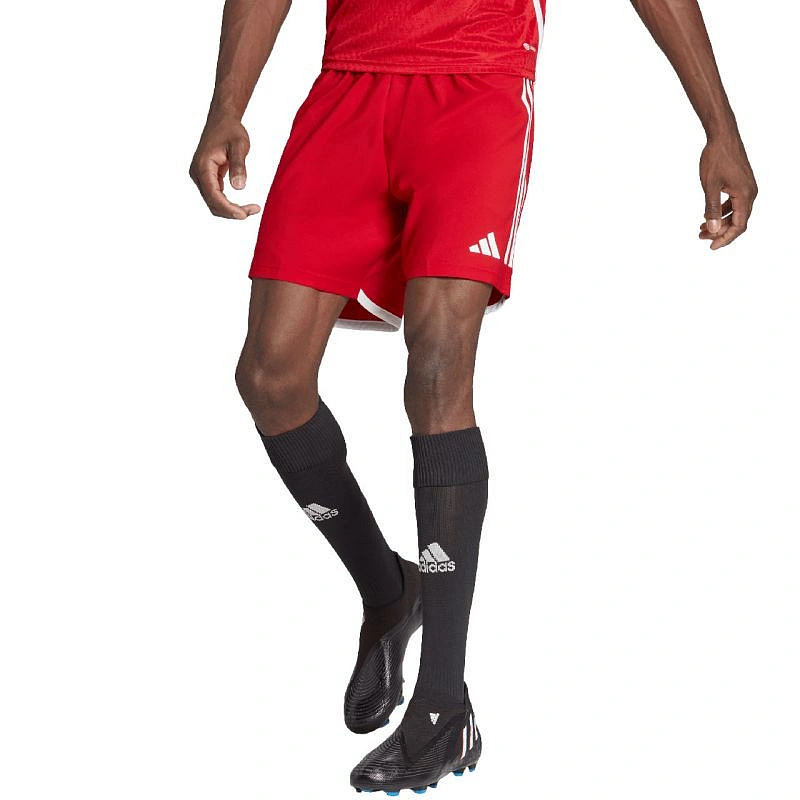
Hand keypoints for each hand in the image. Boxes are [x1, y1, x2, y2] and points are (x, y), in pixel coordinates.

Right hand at [189, 116, 260, 219]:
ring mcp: (201, 177)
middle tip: (254, 210)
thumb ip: (239, 166)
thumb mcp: (239, 146)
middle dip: (232, 212)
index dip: (228, 208)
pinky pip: (216, 197)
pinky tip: (243, 206)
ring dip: (231, 210)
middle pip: (212, 203)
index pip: (213, 196)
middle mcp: (198, 174)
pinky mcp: (206, 178)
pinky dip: (229, 204)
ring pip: (213, 203)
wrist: (222, 120)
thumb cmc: (231, 131)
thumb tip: (238, 188)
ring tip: (252, 209)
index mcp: (203, 167)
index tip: (244, 214)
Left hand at [699, 132, 756, 249]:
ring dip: (719, 223)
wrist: (722, 136)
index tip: (711, 247)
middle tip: (701, 239)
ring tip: (700, 230)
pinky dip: (722, 212)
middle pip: (738, 222)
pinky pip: (734, 204)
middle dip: (720, 233)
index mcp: (745, 195)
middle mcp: (750, 193)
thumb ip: (711, 209)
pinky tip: (707, 216)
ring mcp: (747, 188)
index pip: (738, 226)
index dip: (725, 239)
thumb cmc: (716, 158)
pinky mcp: (741, 183)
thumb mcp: (710, 186)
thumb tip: (712, 230)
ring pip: (735, 213)